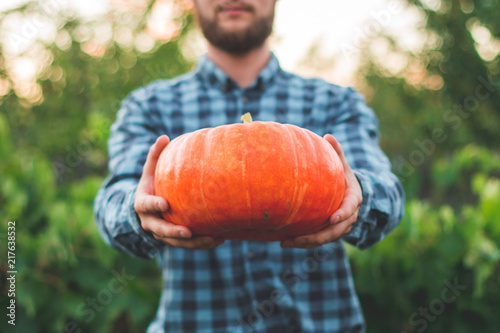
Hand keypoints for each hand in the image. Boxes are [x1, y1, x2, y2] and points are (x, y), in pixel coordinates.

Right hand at [134, 135, 224, 249]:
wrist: (147, 209)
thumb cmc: (152, 184)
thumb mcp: (150, 170)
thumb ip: (155, 155)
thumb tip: (164, 137)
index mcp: (142, 204)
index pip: (146, 205)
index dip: (154, 205)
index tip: (165, 203)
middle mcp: (150, 222)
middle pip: (161, 230)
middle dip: (173, 233)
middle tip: (187, 232)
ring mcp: (162, 234)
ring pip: (176, 242)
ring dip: (194, 243)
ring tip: (212, 238)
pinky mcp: (174, 241)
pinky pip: (188, 245)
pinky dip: (202, 243)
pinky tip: (220, 239)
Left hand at [280, 134, 362, 248]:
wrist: (349, 192)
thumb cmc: (343, 175)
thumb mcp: (342, 164)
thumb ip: (337, 152)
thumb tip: (328, 136)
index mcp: (354, 199)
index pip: (350, 208)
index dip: (343, 214)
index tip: (332, 218)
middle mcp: (349, 216)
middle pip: (335, 231)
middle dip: (317, 236)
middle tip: (297, 238)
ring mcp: (341, 227)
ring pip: (325, 239)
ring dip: (306, 243)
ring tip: (285, 242)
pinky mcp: (331, 232)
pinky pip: (318, 240)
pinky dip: (304, 242)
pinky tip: (285, 241)